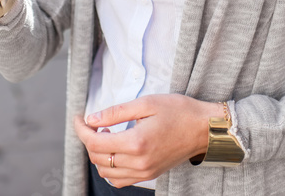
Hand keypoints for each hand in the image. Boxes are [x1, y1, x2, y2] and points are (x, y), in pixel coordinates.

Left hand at [72, 94, 220, 187]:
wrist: (205, 129)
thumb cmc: (179, 111)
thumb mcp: (146, 103)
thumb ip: (115, 113)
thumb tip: (91, 119)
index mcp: (136, 143)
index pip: (95, 143)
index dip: (81, 130)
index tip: (79, 118)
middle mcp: (138, 162)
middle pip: (98, 158)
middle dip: (88, 140)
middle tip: (91, 123)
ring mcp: (144, 172)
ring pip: (106, 172)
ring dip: (98, 154)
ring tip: (104, 135)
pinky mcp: (149, 175)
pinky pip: (120, 180)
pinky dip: (110, 169)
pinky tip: (115, 152)